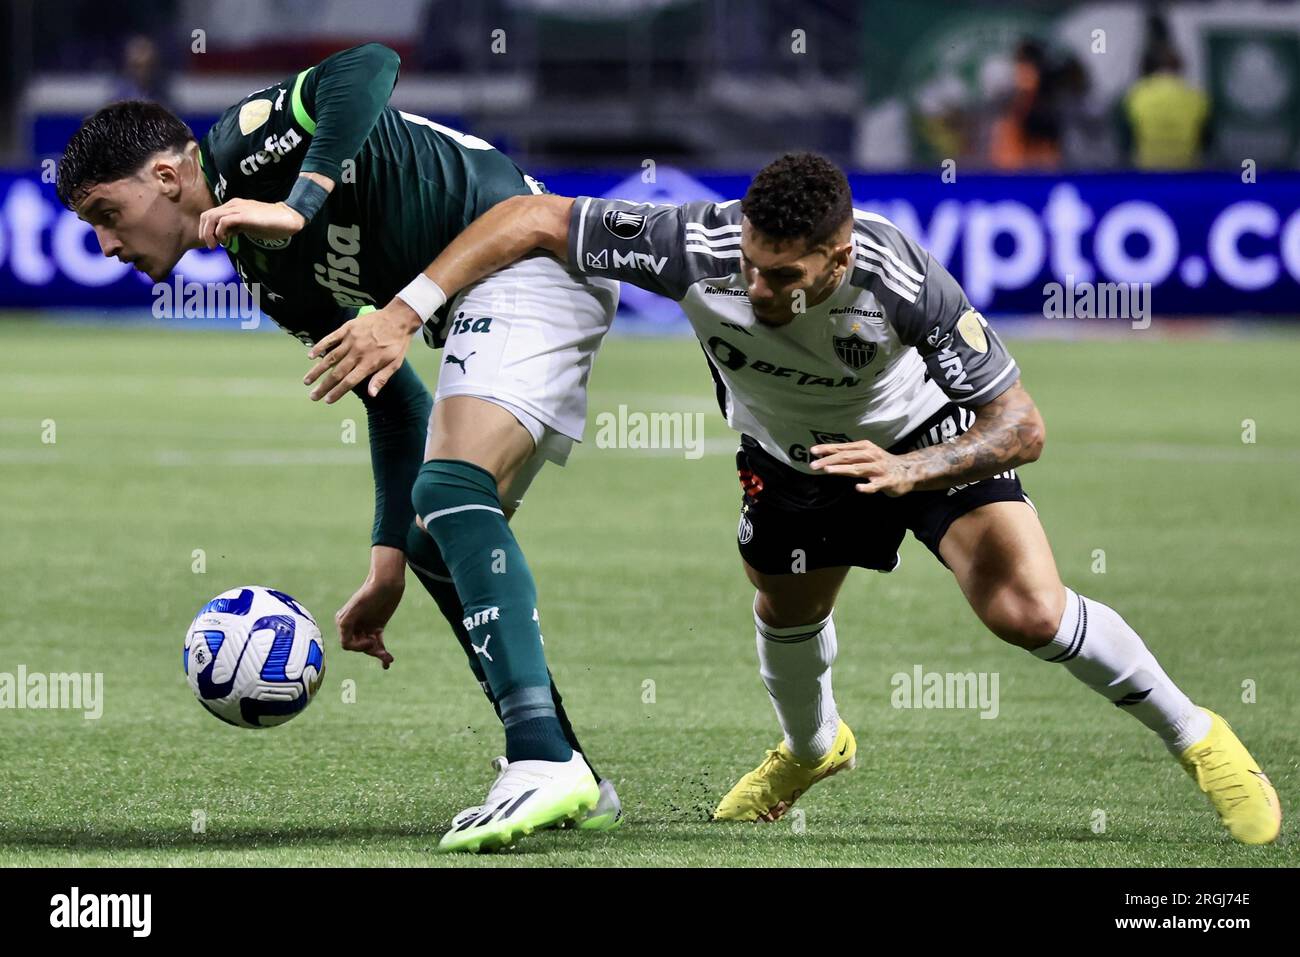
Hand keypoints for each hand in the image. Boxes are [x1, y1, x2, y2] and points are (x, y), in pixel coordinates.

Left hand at [198, 198, 304, 248]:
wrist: (287, 218)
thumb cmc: (271, 223)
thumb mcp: (249, 225)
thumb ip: (237, 227)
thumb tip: (226, 235)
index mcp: (233, 206)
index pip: (211, 215)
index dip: (207, 229)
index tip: (213, 242)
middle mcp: (232, 205)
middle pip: (207, 215)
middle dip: (204, 232)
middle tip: (211, 245)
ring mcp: (237, 209)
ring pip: (212, 217)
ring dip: (209, 233)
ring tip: (215, 245)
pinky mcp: (243, 216)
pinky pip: (223, 222)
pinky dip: (220, 232)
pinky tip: (226, 240)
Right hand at [304, 300, 421, 402]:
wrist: (398, 318)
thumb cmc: (397, 343)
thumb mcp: (395, 364)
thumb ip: (381, 378)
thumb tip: (371, 395)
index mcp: (369, 363)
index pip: (349, 382)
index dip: (337, 392)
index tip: (327, 401)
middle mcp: (357, 353)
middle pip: (337, 373)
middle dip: (323, 386)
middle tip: (313, 396)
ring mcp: (350, 340)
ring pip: (330, 358)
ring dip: (317, 371)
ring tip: (307, 381)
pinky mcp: (347, 328)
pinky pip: (330, 339)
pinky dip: (319, 347)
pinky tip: (310, 356)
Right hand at [335, 575, 403, 669]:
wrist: (387, 581)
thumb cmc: (371, 591)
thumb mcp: (357, 606)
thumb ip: (347, 622)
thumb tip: (344, 641)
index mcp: (343, 622)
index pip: (347, 644)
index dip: (358, 646)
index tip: (371, 640)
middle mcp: (353, 626)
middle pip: (359, 647)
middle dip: (370, 650)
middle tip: (383, 652)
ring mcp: (365, 627)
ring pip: (369, 647)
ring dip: (378, 654)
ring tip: (389, 659)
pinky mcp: (377, 627)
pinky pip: (378, 644)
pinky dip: (382, 654)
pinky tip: (387, 663)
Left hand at [809, 439, 915, 495]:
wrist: (908, 471)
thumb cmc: (881, 463)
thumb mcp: (865, 454)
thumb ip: (848, 455)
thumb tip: (825, 455)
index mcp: (865, 447)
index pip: (843, 447)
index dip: (828, 449)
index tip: (812, 451)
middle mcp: (871, 456)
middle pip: (847, 457)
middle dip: (829, 460)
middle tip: (813, 465)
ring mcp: (879, 469)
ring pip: (858, 469)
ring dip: (842, 469)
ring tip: (828, 470)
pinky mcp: (887, 482)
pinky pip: (876, 485)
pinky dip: (867, 487)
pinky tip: (858, 488)